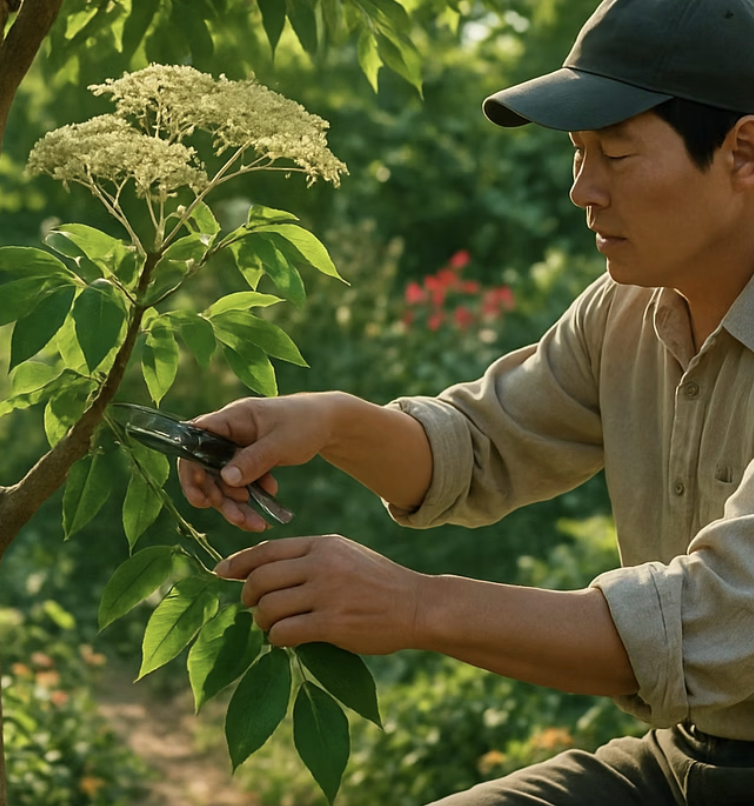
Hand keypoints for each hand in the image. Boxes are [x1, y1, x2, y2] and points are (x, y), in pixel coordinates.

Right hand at [178, 394, 332, 530]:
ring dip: (235, 503)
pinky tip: (270, 500)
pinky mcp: (249, 460)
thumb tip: (225, 479)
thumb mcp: (280, 443)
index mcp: (231, 418)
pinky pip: (241, 483)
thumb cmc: (304, 423)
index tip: (201, 497)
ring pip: (224, 480)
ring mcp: (237, 447)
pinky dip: (251, 497)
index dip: (191, 469)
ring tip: (255, 523)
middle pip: (207, 468)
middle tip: (236, 516)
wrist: (328, 423)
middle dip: (219, 496)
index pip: (195, 440)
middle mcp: (229, 432)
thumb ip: (253, 460)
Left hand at [214, 534, 424, 654]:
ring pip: (268, 608)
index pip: (267, 550)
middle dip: (248, 596)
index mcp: (322, 544)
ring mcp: (327, 594)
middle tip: (252, 607)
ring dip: (262, 621)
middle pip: (261, 579)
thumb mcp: (345, 554)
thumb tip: (264, 570)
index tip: (221, 572)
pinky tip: (285, 640)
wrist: (416, 604)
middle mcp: (321, 564)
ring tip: (270, 626)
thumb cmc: (378, 581)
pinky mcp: (332, 624)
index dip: (239, 562)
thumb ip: (309, 557)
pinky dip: (277, 638)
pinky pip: (285, 632)